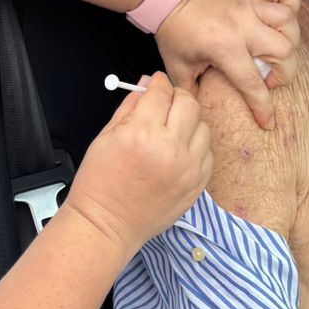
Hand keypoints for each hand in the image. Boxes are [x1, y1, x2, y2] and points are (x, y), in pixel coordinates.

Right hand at [66, 73, 212, 257]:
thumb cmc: (100, 185)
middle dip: (176, 97)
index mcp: (141, 134)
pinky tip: (179, 151)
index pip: (161, 92)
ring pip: (203, 126)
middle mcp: (169, 149)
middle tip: (165, 103)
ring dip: (189, 122)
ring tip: (172, 130)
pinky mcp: (197, 185)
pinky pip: (208, 153)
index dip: (157, 83)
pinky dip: (196, 146)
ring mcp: (188, 168)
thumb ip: (129, 107)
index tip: (156, 84)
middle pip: (189, 104)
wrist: (107, 225)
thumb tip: (146, 85)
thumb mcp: (105, 137)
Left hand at [155, 0, 300, 130]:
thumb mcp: (178, 67)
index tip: (268, 121)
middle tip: (269, 78)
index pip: (252, 83)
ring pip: (288, 22)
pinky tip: (281, 17)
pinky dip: (289, 2)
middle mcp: (243, 27)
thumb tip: (197, 112)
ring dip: (288, 38)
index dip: (263, 107)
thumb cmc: (173, 29)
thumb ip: (190, 91)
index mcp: (225, 48)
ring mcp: (250, 6)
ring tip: (276, 49)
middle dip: (284, 72)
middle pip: (284, 52)